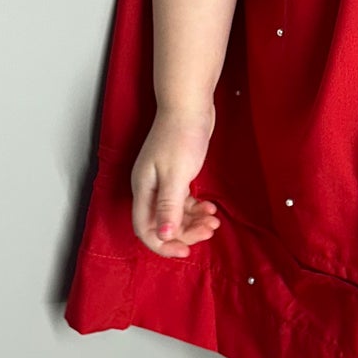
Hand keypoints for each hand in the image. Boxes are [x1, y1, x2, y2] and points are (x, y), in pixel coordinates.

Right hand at [130, 105, 222, 256]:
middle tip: (209, 231)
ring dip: (193, 221)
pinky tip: (210, 207)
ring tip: (214, 220)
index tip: (185, 252)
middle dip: (185, 232)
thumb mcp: (176, 175)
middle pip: (161, 224)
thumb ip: (169, 206)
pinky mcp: (175, 175)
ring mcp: (162, 182)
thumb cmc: (181, 135)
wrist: (189, 105)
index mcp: (143, 189)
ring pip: (174, 214)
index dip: (163, 244)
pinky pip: (182, 201)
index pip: (145, 229)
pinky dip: (195, 207)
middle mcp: (149, 188)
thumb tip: (163, 235)